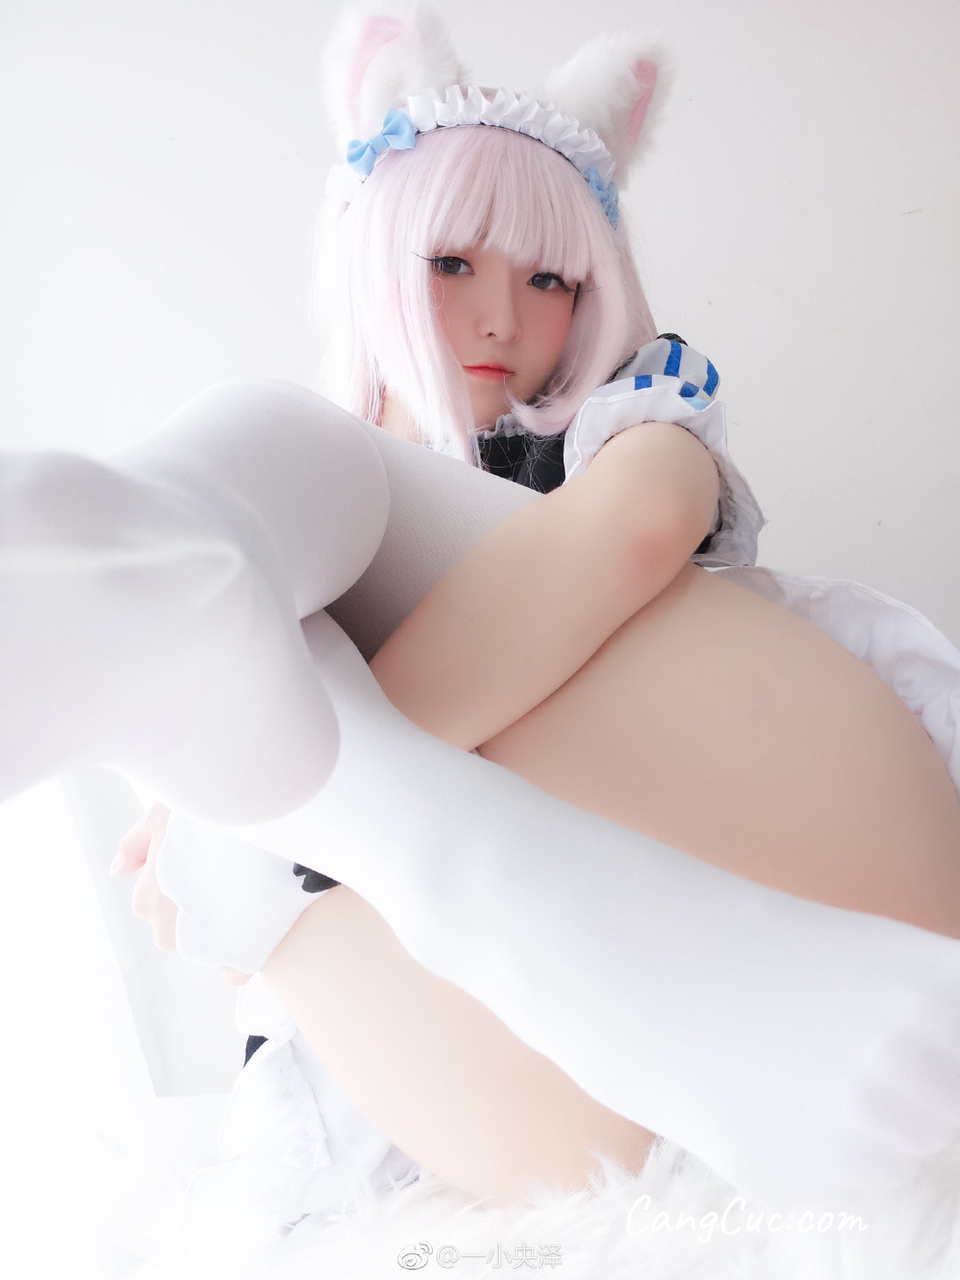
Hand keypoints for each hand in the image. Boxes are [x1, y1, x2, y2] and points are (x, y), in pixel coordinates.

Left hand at [112, 803, 251, 984]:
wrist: (260, 842)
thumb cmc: (206, 826)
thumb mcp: (160, 819)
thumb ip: (133, 846)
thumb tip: (118, 871)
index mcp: (148, 902)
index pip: (157, 899)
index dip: (185, 876)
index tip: (208, 859)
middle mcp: (169, 933)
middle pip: (182, 924)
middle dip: (203, 905)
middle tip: (230, 873)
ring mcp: (204, 952)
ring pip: (210, 944)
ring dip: (226, 925)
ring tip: (250, 891)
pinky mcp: (238, 963)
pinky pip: (237, 965)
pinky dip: (247, 950)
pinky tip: (260, 921)